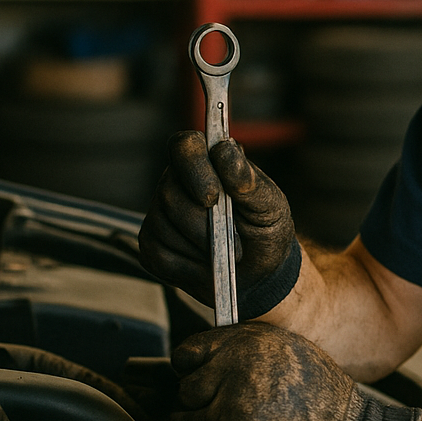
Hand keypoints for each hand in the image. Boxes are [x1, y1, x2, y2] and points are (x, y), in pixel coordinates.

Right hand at [140, 133, 296, 310]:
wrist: (259, 275)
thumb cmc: (265, 231)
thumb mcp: (270, 206)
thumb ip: (248, 180)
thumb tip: (224, 150)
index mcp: (207, 162)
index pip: (184, 145)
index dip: (193, 169)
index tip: (213, 197)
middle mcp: (177, 182)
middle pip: (169, 194)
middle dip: (202, 224)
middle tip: (235, 242)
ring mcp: (160, 213)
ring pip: (163, 226)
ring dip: (200, 247)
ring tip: (224, 253)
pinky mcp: (151, 245)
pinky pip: (159, 255)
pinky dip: (189, 266)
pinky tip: (207, 266)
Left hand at [171, 321, 420, 420]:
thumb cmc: (325, 402)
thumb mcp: (290, 352)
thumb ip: (243, 351)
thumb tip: (200, 363)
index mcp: (248, 345)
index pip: (186, 356)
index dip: (194, 374)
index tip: (205, 387)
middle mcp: (236, 375)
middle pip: (184, 395)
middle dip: (201, 409)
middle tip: (230, 418)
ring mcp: (233, 415)